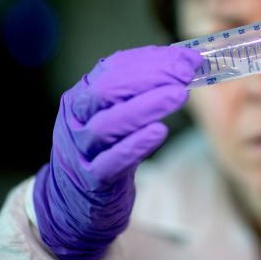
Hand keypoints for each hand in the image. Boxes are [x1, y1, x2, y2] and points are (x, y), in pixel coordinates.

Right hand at [32, 45, 202, 259]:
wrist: (74, 200)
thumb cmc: (104, 149)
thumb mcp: (115, 113)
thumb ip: (142, 89)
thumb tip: (185, 62)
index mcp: (82, 95)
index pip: (112, 68)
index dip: (150, 60)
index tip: (186, 59)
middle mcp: (76, 119)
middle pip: (106, 91)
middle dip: (149, 77)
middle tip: (184, 74)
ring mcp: (81, 150)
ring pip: (108, 125)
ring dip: (146, 107)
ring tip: (179, 95)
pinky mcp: (92, 180)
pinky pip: (112, 161)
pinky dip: (136, 145)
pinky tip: (160, 132)